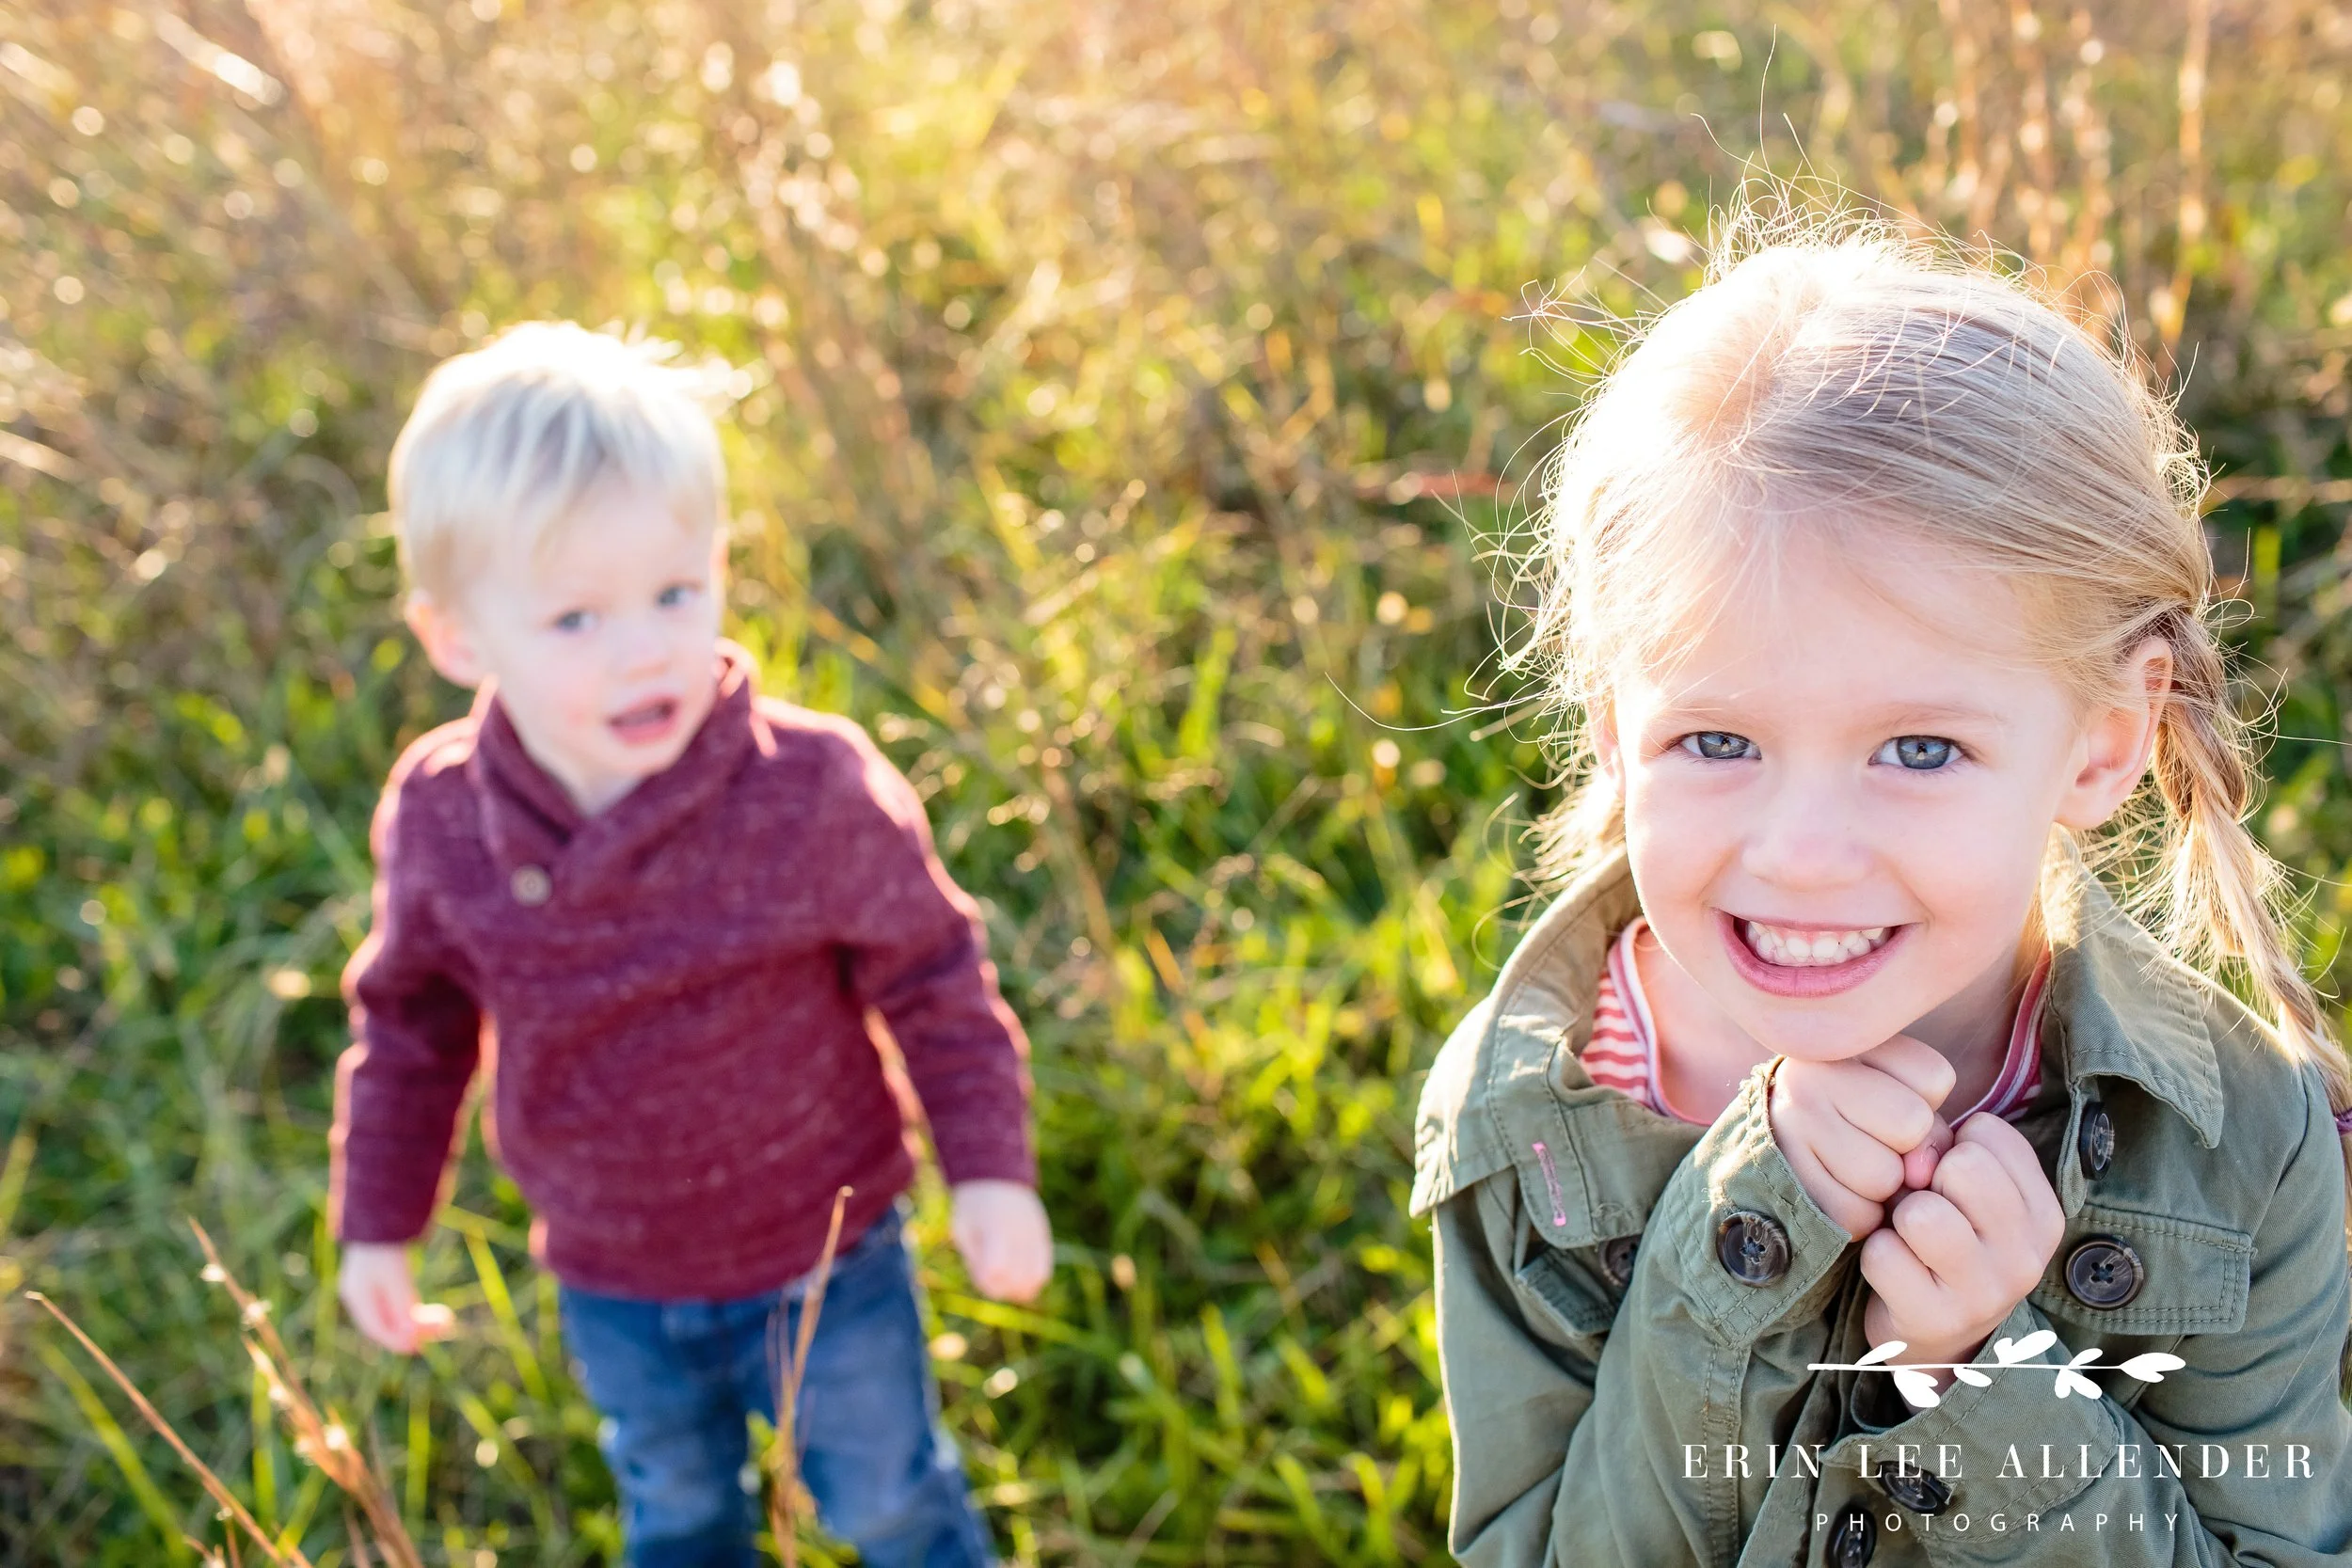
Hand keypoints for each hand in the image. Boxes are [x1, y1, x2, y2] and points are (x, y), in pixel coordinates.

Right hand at [337, 1241, 454, 1353]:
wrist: (382, 1210)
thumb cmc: (387, 1245)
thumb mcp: (397, 1277)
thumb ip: (403, 1306)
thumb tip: (411, 1336)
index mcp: (357, 1296)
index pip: (378, 1329)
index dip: (401, 1340)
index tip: (423, 1346)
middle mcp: (358, 1293)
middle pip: (385, 1321)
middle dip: (413, 1329)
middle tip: (444, 1328)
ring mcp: (366, 1284)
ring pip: (391, 1312)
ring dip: (415, 1318)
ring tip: (442, 1319)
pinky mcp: (378, 1275)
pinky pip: (394, 1301)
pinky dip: (410, 1307)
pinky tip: (425, 1309)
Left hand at [949, 1180, 1052, 1302]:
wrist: (996, 1175)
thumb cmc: (972, 1207)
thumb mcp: (962, 1229)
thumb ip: (973, 1258)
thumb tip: (988, 1284)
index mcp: (995, 1230)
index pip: (996, 1271)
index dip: (986, 1282)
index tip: (980, 1274)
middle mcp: (1019, 1233)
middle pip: (1018, 1280)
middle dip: (1002, 1288)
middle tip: (991, 1278)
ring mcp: (1034, 1235)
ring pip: (1035, 1279)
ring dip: (1019, 1288)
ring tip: (1006, 1279)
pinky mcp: (1043, 1236)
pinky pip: (1044, 1269)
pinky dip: (1032, 1279)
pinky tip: (1019, 1273)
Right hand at [1768, 1036, 1958, 1240]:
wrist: (1771, 1143)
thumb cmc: (1851, 1117)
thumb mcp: (1894, 1097)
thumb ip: (1929, 1129)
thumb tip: (1918, 1176)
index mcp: (1844, 1043)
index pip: (1934, 1078)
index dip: (1926, 1102)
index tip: (1889, 1099)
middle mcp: (1809, 1076)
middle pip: (1911, 1127)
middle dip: (1905, 1148)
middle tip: (1871, 1140)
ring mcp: (1789, 1126)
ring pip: (1882, 1178)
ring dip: (1882, 1187)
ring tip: (1852, 1167)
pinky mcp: (1781, 1178)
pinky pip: (1854, 1215)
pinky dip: (1859, 1215)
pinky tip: (1838, 1191)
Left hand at [1860, 1112, 2066, 1386]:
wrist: (1939, 1335)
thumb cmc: (1948, 1240)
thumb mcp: (1964, 1191)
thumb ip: (1943, 1148)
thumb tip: (1915, 1159)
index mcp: (2043, 1215)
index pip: (1989, 1132)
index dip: (1952, 1146)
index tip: (1951, 1182)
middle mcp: (2027, 1257)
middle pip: (1963, 1167)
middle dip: (1929, 1180)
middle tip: (1927, 1211)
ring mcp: (1985, 1294)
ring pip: (1923, 1213)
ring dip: (1900, 1219)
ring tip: (1910, 1240)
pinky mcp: (1937, 1320)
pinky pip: (1883, 1255)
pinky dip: (1876, 1255)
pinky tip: (1895, 1271)